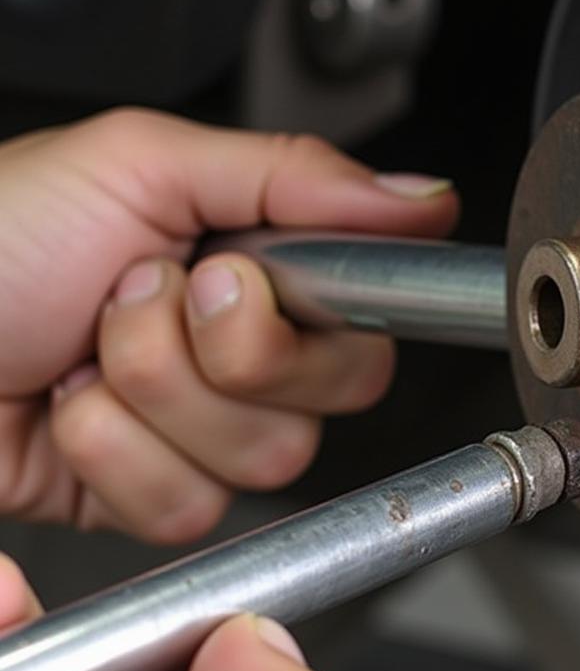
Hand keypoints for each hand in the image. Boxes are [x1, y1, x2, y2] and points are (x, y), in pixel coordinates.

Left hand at [0, 108, 457, 540]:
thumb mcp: (142, 163)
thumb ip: (296, 177)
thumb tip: (420, 200)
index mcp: (260, 272)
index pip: (369, 325)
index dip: (313, 320)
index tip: (233, 281)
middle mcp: (244, 353)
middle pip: (331, 396)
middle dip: (227, 351)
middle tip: (148, 299)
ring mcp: (201, 429)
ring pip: (263, 456)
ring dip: (154, 392)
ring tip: (84, 351)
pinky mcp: (153, 493)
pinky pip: (191, 507)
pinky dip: (113, 454)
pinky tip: (68, 411)